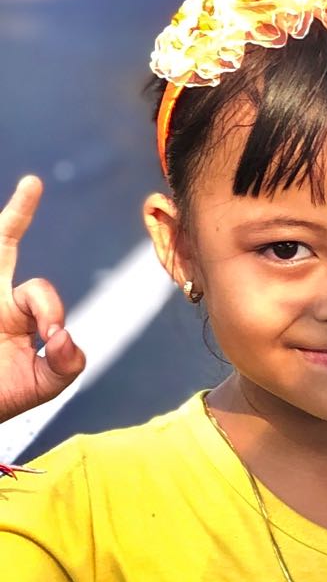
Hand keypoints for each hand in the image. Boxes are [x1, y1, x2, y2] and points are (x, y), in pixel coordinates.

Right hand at [0, 177, 83, 423]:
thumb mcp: (43, 384)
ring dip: (6, 225)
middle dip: (17, 215)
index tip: (50, 334)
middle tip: (33, 184)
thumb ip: (66, 363)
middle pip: (1, 245)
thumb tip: (63, 336)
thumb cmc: (1, 396)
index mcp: (15, 312)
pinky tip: (2, 284)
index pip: (38, 290)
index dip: (49, 307)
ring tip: (27, 192)